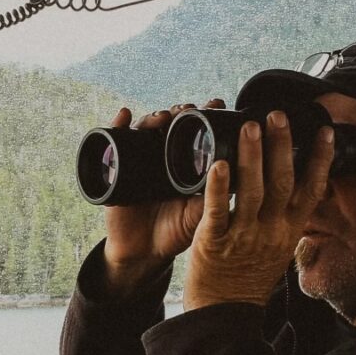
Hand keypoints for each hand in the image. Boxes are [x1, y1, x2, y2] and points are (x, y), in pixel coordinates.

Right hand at [100, 100, 220, 299]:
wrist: (143, 252)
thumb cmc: (175, 232)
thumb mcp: (200, 215)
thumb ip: (216, 199)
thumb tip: (241, 179)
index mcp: (186, 163)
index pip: (197, 130)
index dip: (206, 114)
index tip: (217, 103)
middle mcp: (163, 157)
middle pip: (171, 124)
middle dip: (181, 111)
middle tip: (189, 108)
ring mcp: (140, 160)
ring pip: (146, 129)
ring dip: (154, 116)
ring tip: (163, 116)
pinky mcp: (117, 169)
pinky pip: (114, 143)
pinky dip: (117, 125)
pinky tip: (123, 115)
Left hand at [182, 110, 330, 311]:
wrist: (223, 314)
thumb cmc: (248, 280)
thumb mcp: (278, 250)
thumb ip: (286, 220)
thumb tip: (297, 193)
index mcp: (289, 231)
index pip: (311, 189)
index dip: (320, 159)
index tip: (325, 131)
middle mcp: (271, 231)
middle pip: (283, 181)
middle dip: (282, 145)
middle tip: (276, 115)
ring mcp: (244, 236)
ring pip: (252, 190)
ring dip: (251, 155)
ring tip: (249, 126)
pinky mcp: (214, 242)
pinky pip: (217, 210)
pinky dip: (218, 186)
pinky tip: (218, 164)